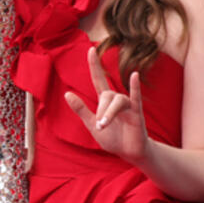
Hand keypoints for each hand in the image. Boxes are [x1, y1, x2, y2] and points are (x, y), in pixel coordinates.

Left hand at [66, 47, 148, 164]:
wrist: (129, 153)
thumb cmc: (112, 138)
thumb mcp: (91, 124)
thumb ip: (81, 109)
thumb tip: (66, 93)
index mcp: (105, 102)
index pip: (99, 79)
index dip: (95, 66)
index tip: (91, 49)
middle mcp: (116, 100)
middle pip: (106, 95)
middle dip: (101, 111)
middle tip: (99, 126)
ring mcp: (128, 106)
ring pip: (117, 100)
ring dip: (109, 113)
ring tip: (103, 126)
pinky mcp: (137, 114)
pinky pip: (135, 98)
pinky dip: (134, 87)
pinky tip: (134, 76)